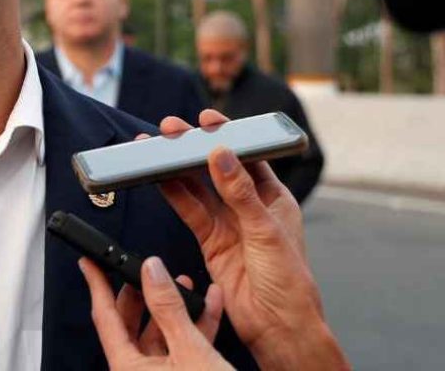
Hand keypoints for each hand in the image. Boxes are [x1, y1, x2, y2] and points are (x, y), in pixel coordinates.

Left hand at [80, 255, 231, 369]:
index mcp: (128, 369)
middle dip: (143, 295)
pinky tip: (209, 305)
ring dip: (175, 308)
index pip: (104, 319)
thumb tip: (152, 273)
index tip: (90, 265)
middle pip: (132, 326)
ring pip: (161, 336)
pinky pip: (183, 348)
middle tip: (144, 270)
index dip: (97, 287)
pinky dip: (196, 326)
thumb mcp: (190, 351)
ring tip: (184, 282)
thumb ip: (169, 309)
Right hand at [153, 110, 347, 370]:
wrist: (277, 325)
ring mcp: (229, 224)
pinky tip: (158, 179)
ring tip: (155, 150)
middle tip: (171, 131)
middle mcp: (250, 207)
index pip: (248, 156)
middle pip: (217, 169)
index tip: (207, 120)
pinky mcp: (210, 241)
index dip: (227, 136)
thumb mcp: (266, 231)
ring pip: (198, 188)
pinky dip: (173, 195)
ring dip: (177, 169)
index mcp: (274, 198)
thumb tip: (222, 155)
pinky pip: (189, 212)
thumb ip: (241, 193)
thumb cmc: (289, 281)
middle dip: (194, 148)